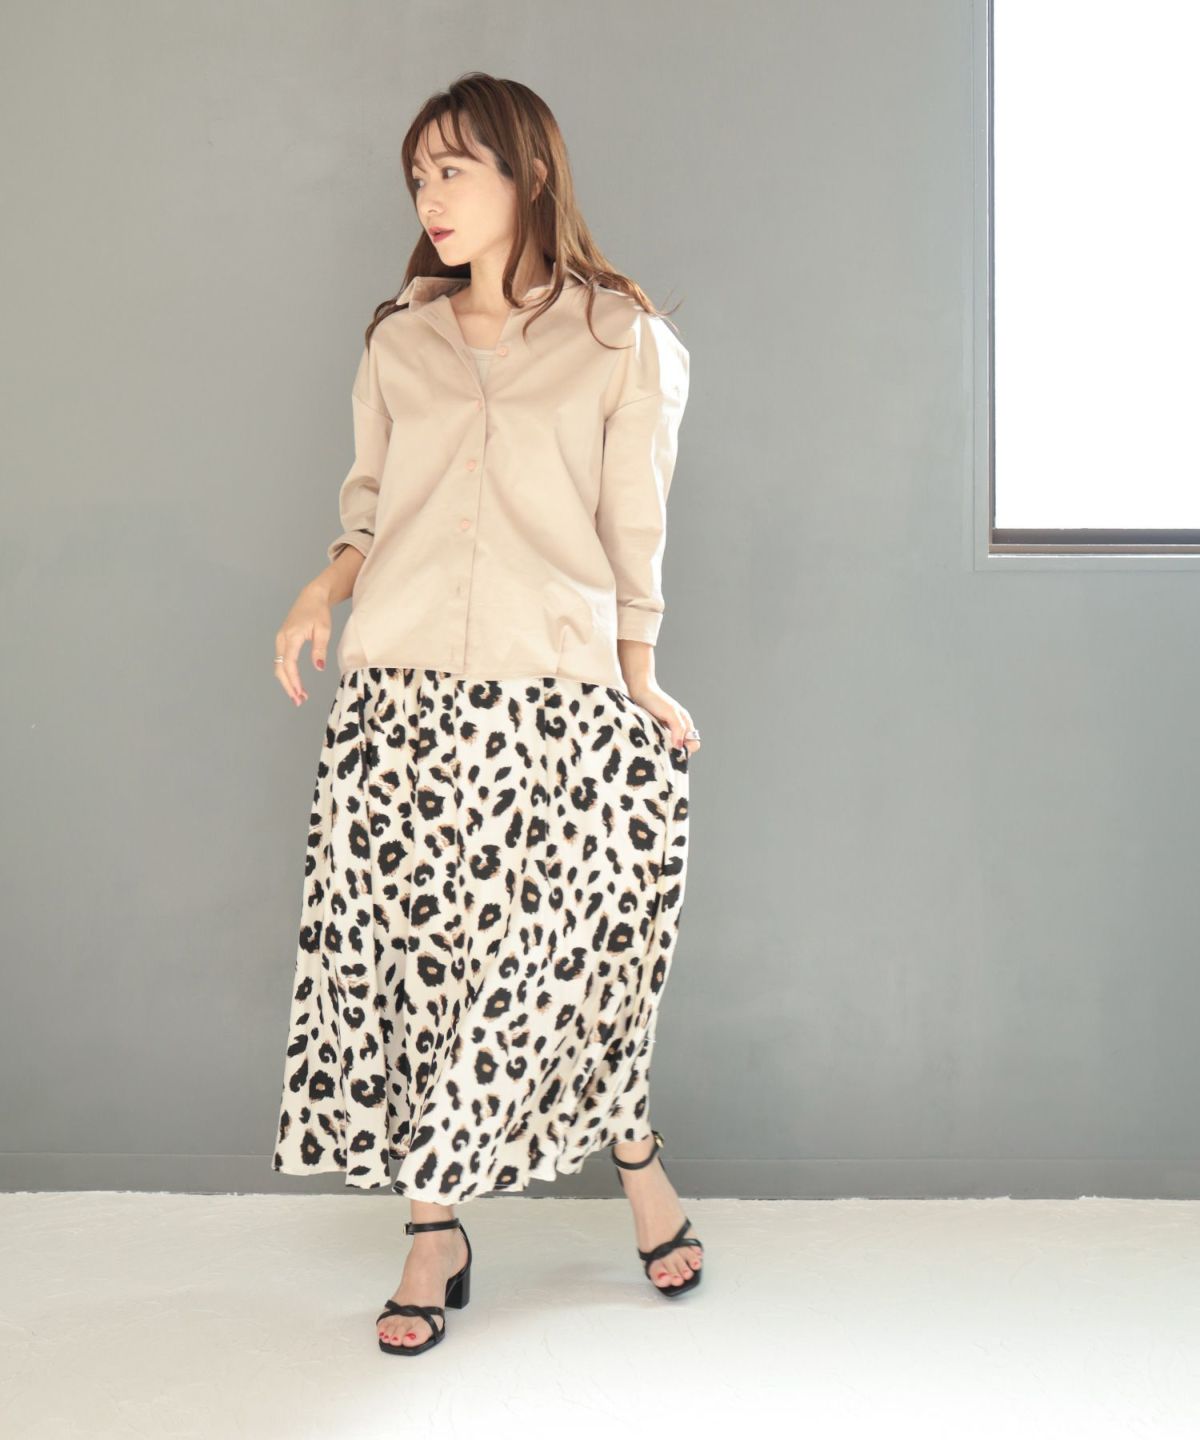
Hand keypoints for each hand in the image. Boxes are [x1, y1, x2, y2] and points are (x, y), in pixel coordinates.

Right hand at [273, 583, 332, 705]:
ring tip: (299, 696)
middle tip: (298, 701)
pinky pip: (281, 661)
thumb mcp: (324, 630)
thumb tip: (319, 668)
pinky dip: (287, 674)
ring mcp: (280, 640)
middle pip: (280, 668)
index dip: (293, 680)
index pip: (289, 663)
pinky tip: (295, 683)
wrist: (311, 597)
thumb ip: (320, 650)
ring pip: (279, 666)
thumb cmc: (319, 612)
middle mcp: (282, 639)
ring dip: (287, 682)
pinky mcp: (282, 641)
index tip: (300, 693)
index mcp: (292, 636)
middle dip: (288, 686)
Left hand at [627, 681, 700, 757]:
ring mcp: (669, 728)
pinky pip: (664, 742)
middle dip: (677, 751)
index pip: (694, 744)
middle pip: (684, 747)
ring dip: (667, 749)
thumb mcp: (670, 713)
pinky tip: (653, 743)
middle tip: (665, 749)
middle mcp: (679, 727)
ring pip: (673, 746)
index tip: (674, 749)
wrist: (640, 690)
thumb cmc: (655, 700)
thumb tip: (680, 747)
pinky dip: (660, 745)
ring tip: (657, 746)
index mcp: (686, 723)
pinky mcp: (658, 729)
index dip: (687, 749)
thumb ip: (678, 729)